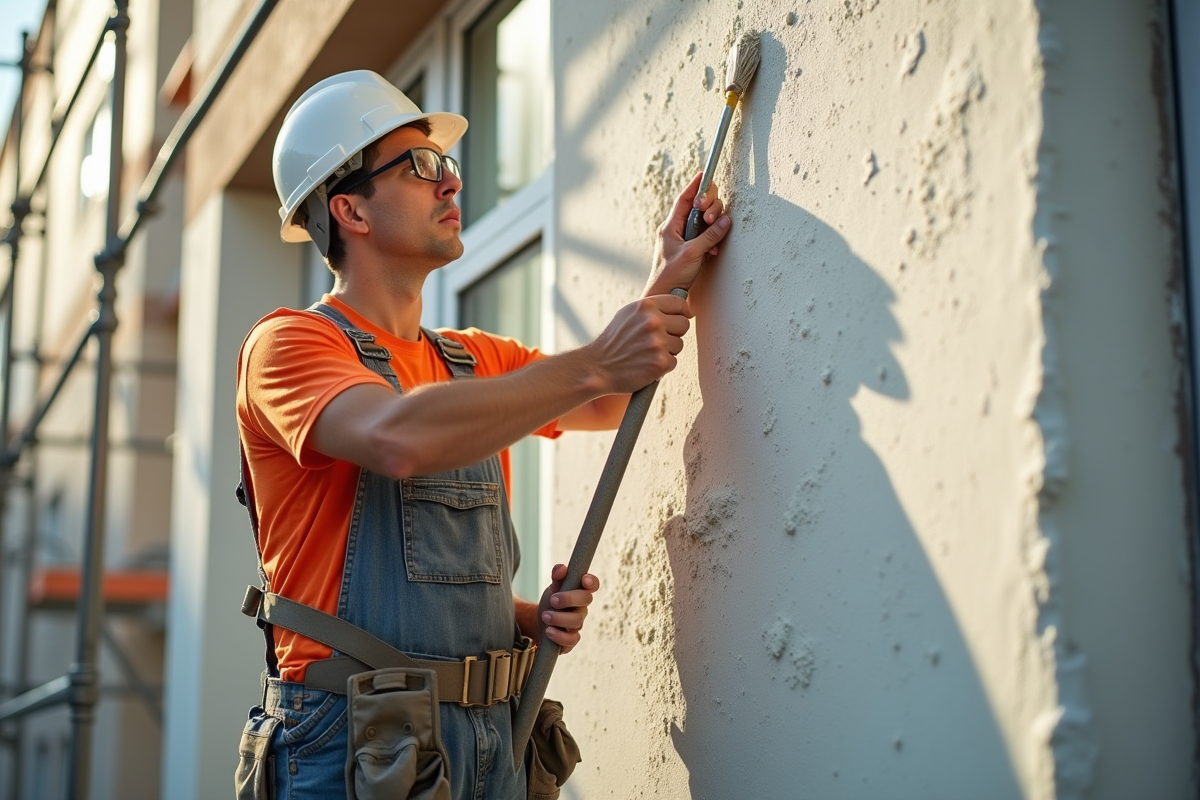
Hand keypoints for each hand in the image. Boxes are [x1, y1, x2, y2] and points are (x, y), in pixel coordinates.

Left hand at [537, 564, 599, 653]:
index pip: (593, 584)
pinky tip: (549, 631)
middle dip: (569, 599)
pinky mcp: (571, 639)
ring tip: (545, 616)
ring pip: (576, 621)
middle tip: (552, 600)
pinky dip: (559, 636)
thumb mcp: (553, 587)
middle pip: (586, 600)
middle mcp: (582, 607)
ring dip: (559, 618)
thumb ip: (557, 576)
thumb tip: (561, 568)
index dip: (592, 581)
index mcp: (580, 592)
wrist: (540, 622)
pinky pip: (572, 639)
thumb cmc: (552, 602)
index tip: (584, 580)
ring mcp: (577, 624)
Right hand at [587, 293, 692, 394]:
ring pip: (679, 345)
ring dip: (667, 351)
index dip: (682, 312)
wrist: (597, 367)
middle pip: (683, 325)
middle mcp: (653, 322)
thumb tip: (679, 306)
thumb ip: (651, 309)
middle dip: (673, 333)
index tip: (680, 318)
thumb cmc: (613, 342)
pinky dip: (662, 366)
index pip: (679, 303)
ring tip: (646, 353)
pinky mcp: (660, 362)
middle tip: (656, 340)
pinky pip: (673, 362)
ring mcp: (658, 343)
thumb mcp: (628, 315)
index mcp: (646, 306)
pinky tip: (646, 365)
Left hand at [645, 172, 730, 295]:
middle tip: (712, 218)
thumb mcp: (692, 254)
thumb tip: (724, 221)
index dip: (695, 186)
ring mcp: (681, 238)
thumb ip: (709, 236)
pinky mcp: (688, 248)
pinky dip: (711, 238)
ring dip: (712, 225)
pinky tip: (713, 250)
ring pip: (702, 221)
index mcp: (670, 226)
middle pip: (697, 207)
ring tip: (713, 237)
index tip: (704, 174)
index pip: (684, 199)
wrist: (664, 294)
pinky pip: (703, 235)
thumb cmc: (672, 275)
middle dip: (709, 208)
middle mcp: (675, 229)